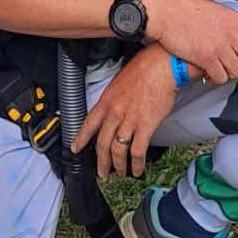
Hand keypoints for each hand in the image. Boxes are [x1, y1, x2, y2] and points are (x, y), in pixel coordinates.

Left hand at [71, 48, 176, 178]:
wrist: (162, 65)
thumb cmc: (145, 67)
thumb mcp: (120, 80)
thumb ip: (114, 97)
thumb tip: (113, 109)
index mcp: (107, 99)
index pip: (89, 123)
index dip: (81, 138)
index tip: (76, 148)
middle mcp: (115, 112)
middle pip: (102, 143)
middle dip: (101, 161)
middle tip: (102, 171)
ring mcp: (129, 120)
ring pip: (117, 150)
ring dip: (118, 165)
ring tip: (120, 172)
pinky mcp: (145, 126)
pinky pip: (137, 151)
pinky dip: (136, 164)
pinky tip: (137, 169)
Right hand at [141, 0, 237, 84]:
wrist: (166, 11)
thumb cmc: (186, 7)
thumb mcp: (216, 9)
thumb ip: (231, 23)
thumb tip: (237, 34)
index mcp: (237, 19)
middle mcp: (233, 34)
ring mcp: (221, 47)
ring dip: (232, 75)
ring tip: (222, 70)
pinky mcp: (207, 59)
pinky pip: (221, 78)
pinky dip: (217, 80)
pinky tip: (210, 74)